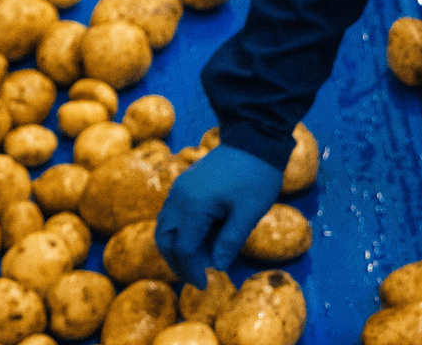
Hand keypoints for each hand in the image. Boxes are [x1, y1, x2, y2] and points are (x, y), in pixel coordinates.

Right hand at [155, 145, 281, 287]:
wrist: (255, 137)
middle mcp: (179, 197)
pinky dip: (179, 230)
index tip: (205, 284)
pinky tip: (198, 238)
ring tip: (196, 260)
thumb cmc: (256, 175)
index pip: (184, 248)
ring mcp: (180, 188)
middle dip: (177, 262)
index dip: (192, 270)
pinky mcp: (185, 183)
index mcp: (194, 205)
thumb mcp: (249, 211)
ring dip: (175, 246)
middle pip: (165, 239)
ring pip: (165, 226)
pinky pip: (172, 213)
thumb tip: (216, 267)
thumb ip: (230, 241)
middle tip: (195, 276)